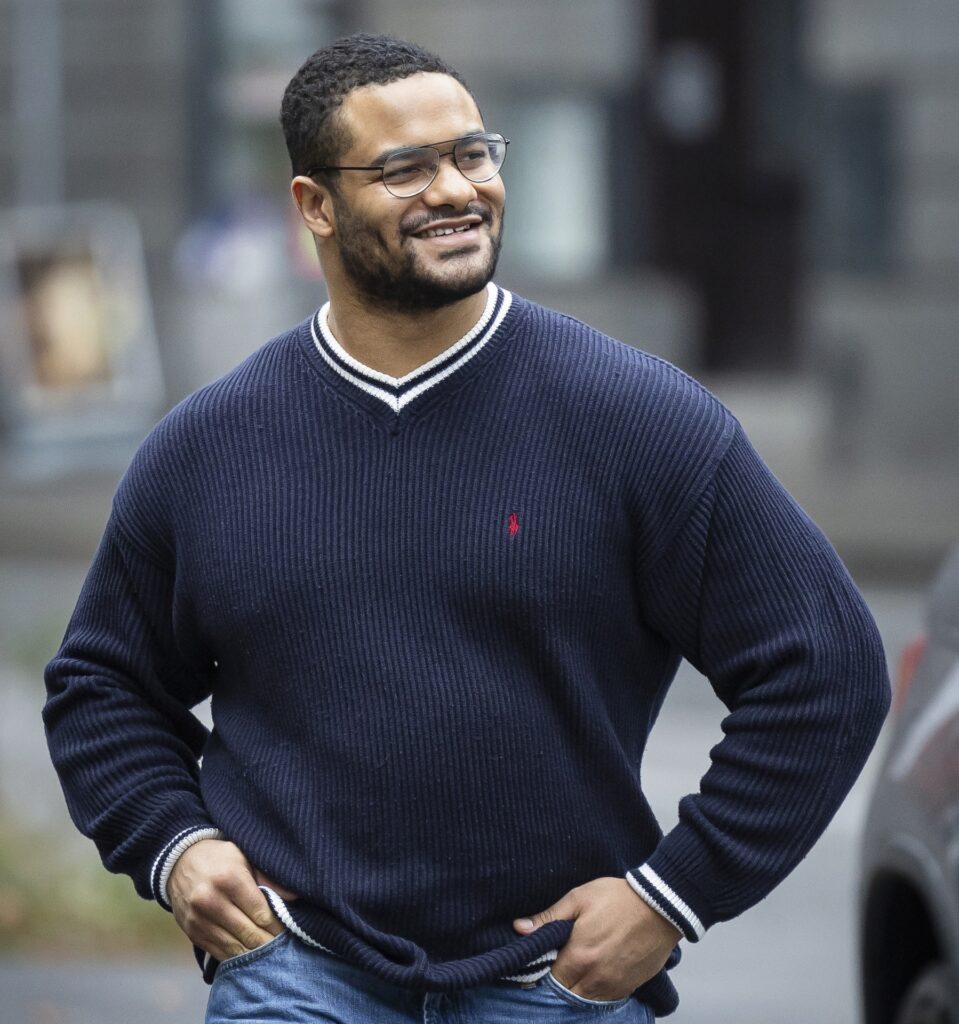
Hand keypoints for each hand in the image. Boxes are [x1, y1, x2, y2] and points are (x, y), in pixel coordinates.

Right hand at [168, 838, 297, 961]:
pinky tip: (249, 955)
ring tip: (270, 955)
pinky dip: (236, 956)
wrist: (180, 861)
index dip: (278, 926)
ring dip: (254, 953)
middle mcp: (211, 901)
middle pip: (249, 934)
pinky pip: (219, 952)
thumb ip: (269, 878)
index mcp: (230, 879)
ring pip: (235, 947)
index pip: (261, 914)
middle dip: (269, 943)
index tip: (290, 931)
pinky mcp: (192, 932)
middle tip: (284, 948)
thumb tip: (295, 898)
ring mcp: (199, 919)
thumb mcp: (245, 857)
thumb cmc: (221, 858)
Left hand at [513, 876, 681, 1001]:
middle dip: (559, 981)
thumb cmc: (617, 898)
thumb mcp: (578, 899)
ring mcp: (613, 986)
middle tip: (559, 963)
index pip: (549, 979)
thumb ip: (548, 918)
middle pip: (566, 993)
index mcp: (578, 957)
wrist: (660, 905)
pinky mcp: (629, 986)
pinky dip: (597, 991)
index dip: (542, 971)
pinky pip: (606, 999)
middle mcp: (594, 978)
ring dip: (577, 988)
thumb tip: (519, 928)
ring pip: (585, 1000)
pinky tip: (595, 973)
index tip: (542, 960)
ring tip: (577, 967)